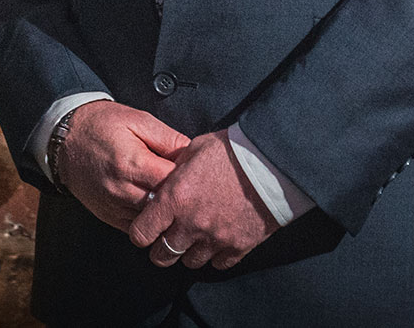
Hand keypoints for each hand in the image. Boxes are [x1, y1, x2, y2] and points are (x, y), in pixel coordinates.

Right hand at [59, 101, 188, 232]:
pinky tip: (156, 208)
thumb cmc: (102, 125)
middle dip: (180, 198)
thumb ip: (169, 138)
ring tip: (176, 200)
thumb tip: (192, 154)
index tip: (195, 172)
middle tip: (190, 188)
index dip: (190, 178)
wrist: (64, 139)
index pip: (173, 182)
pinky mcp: (108, 216)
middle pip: (165, 206)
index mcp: (132, 163)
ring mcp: (113, 205)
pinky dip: (149, 220)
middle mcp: (122, 189)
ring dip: (165, 212)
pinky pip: (136, 228)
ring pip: (152, 221)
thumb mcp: (139, 120)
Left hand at [129, 130, 279, 271]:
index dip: (141, 232)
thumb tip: (165, 177)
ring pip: (190, 262)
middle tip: (168, 237)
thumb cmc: (232, 150)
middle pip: (162, 256)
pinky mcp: (238, 247)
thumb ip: (175, 168)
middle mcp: (191, 224)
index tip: (147, 228)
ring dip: (189, 251)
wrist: (272, 162)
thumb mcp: (195, 149)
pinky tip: (219, 239)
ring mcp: (215, 239)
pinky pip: (218, 264)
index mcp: (174, 198)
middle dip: (161, 249)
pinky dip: (216, 255)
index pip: (141, 233)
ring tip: (197, 236)